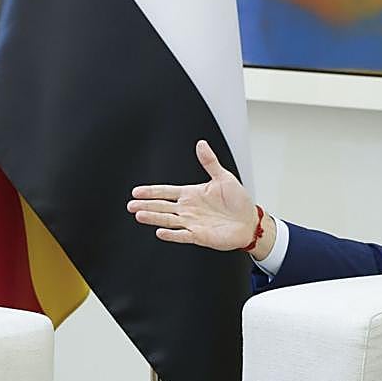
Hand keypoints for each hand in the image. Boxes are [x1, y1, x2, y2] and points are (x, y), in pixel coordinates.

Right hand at [128, 140, 271, 255]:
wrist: (249, 222)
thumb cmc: (238, 202)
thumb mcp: (224, 177)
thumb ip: (209, 162)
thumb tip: (201, 144)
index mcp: (191, 194)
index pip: (166, 192)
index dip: (151, 192)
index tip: (136, 192)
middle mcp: (188, 209)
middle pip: (162, 207)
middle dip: (146, 205)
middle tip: (131, 205)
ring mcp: (192, 223)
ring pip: (168, 220)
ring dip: (153, 218)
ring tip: (139, 215)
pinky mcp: (199, 236)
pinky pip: (182, 234)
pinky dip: (172, 234)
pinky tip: (160, 231)